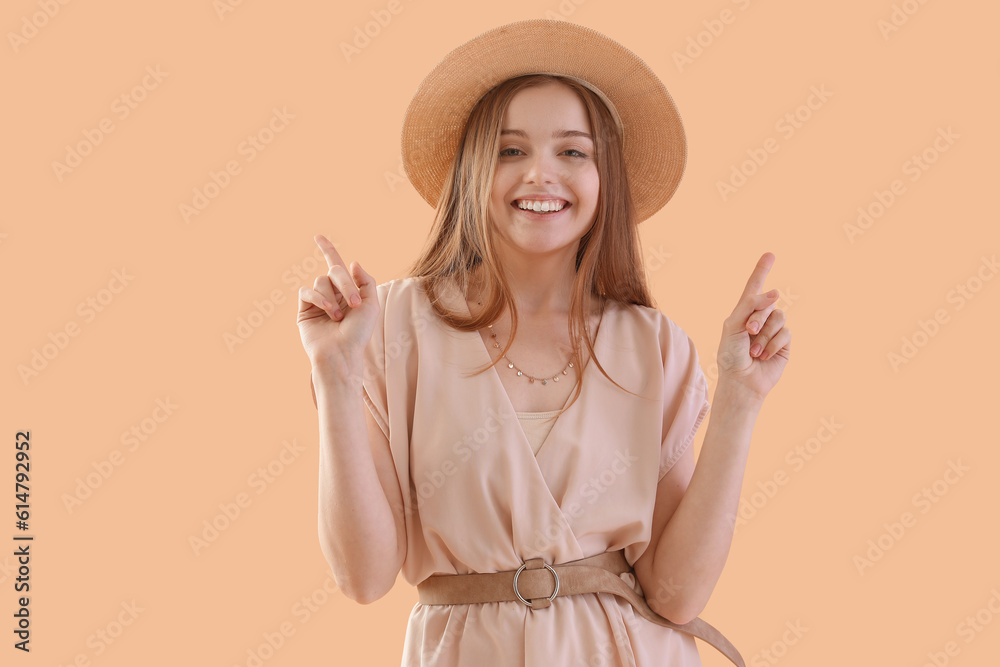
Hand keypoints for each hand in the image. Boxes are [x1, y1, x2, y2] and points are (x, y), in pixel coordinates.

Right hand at [296, 234, 378, 368]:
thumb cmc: (359, 333)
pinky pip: (307, 291)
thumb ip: (365, 280)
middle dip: (346, 283)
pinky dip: (319, 299)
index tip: (318, 237)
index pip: (337, 266)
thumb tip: (352, 262)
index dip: (327, 250)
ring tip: (339, 317)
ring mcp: (317, 301)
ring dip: (333, 297)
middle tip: (355, 303)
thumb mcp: (371, 304)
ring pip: (321, 280)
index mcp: (347, 291)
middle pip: (334, 270)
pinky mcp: (304, 309)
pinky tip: (327, 311)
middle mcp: (332, 293)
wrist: (342, 353)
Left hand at [716, 252, 790, 403]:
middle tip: (749, 330)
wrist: (741, 381)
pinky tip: (763, 356)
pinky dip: (772, 344)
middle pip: (768, 301)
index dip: (762, 270)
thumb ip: (750, 306)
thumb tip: (775, 293)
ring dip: (764, 334)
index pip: (754, 287)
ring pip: (779, 316)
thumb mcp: (733, 326)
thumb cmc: (731, 355)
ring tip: (753, 350)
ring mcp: (773, 330)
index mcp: (744, 312)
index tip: (770, 254)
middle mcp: (760, 318)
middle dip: (758, 316)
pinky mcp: (784, 342)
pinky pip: (785, 332)